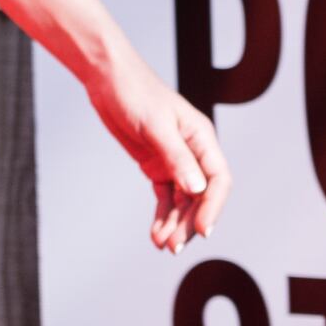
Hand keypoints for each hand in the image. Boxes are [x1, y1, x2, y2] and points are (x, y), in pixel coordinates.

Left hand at [87, 56, 232, 253]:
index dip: (214, 207)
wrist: (107, 79)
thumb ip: (177, 158)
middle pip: (201, 196)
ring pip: (183, 201)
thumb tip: (198, 191)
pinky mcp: (156, 165)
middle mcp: (193, 151)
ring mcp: (175, 160)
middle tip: (173, 246)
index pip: (219, 179)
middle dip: (190, 222)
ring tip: (162, 245)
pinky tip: (156, 234)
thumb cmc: (135, 92)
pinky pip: (165, 197)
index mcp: (202, 137)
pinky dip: (162, 216)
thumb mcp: (156, 126)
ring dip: (175, 224)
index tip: (202, 231)